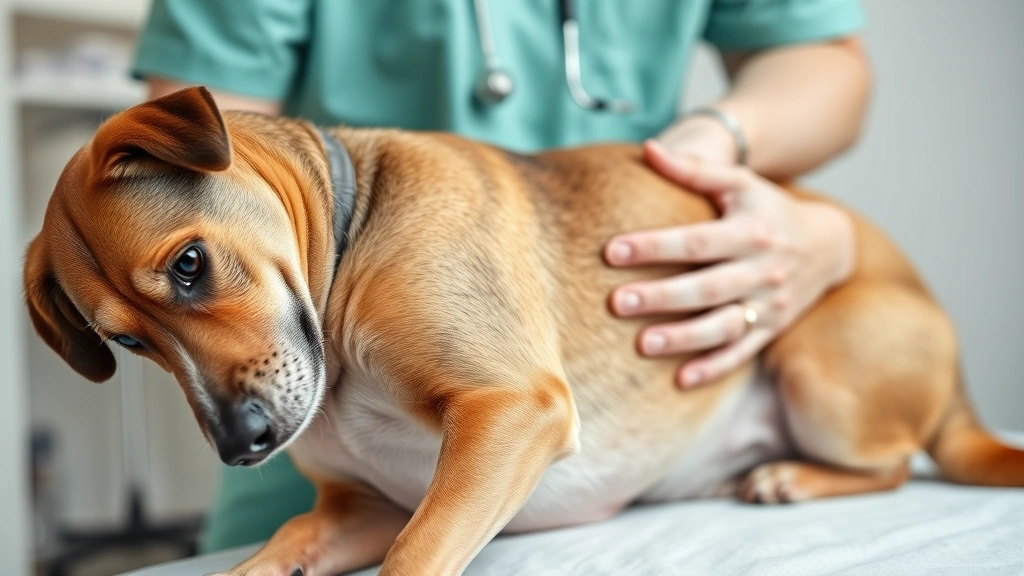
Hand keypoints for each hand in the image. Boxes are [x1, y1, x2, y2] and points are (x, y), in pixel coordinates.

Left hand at [605, 140, 854, 387]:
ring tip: (642, 343)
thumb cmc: (769, 209)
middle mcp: (763, 270)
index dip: (655, 246)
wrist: (829, 244)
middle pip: (706, 287)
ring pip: (723, 326)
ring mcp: (769, 305)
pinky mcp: (771, 329)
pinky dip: (714, 367)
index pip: (696, 241)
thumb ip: (694, 170)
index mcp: (751, 231)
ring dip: (683, 338)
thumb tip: (648, 150)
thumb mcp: (739, 183)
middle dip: (661, 296)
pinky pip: (741, 352)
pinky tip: (681, 379)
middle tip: (617, 302)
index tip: (611, 251)